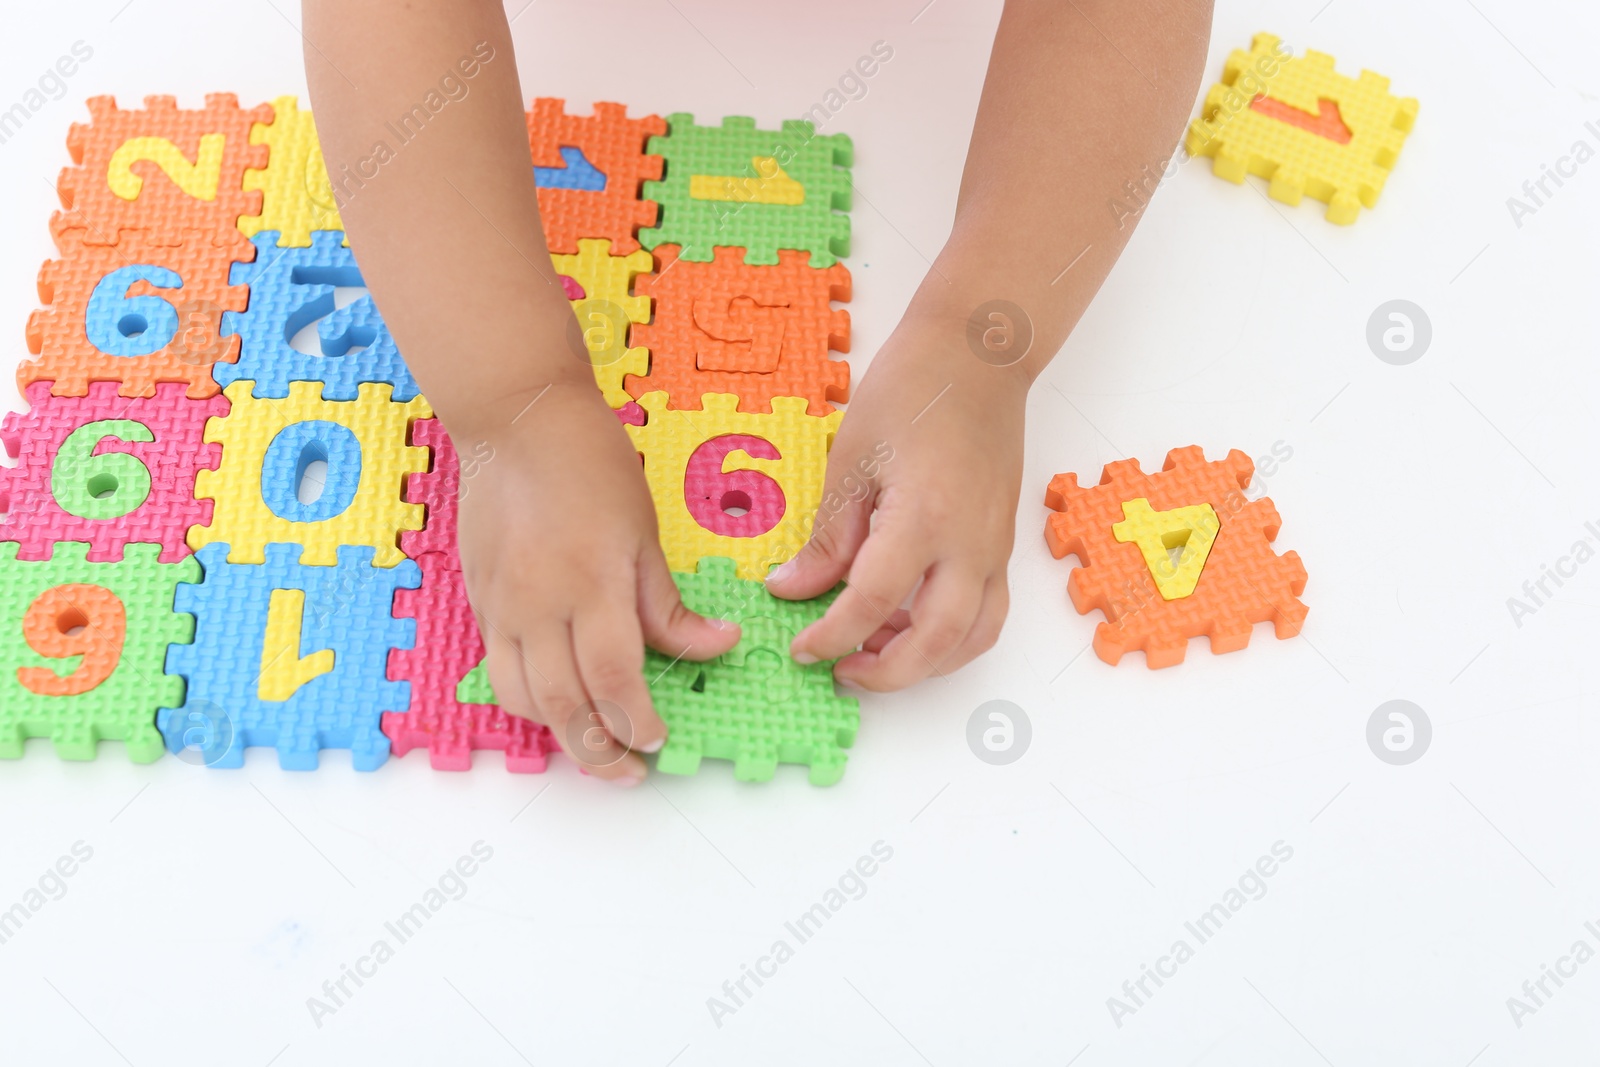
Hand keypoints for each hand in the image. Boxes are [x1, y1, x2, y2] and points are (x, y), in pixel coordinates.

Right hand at [454, 381, 740, 782]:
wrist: (515, 421)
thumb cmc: (590, 464)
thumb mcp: (644, 533)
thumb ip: (667, 604)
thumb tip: (715, 646)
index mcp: (591, 583)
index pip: (615, 677)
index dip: (637, 719)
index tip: (657, 739)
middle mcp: (538, 603)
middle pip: (562, 704)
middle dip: (597, 750)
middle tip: (626, 772)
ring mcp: (501, 605)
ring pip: (520, 697)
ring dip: (556, 734)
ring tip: (592, 749)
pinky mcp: (479, 600)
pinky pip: (498, 667)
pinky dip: (527, 698)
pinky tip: (555, 704)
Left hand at [765, 310, 1025, 689]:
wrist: (978, 354)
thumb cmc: (912, 388)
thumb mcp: (851, 458)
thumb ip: (828, 535)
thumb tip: (793, 587)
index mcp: (924, 516)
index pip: (874, 602)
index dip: (833, 636)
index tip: (803, 649)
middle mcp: (970, 543)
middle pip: (936, 641)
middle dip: (885, 673)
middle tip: (839, 671)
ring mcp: (994, 547)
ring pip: (973, 638)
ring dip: (925, 662)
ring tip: (875, 653)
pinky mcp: (1002, 544)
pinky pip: (988, 612)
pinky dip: (952, 638)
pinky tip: (910, 625)